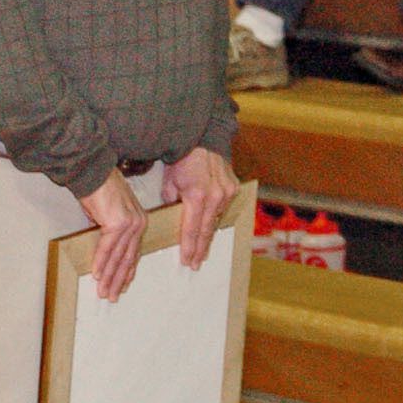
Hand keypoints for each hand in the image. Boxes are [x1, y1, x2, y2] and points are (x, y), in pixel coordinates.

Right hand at [79, 168, 148, 301]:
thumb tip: (103, 249)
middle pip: (127, 258)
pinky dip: (101, 261)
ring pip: (118, 256)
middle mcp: (138, 223)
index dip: (126, 271)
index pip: (133, 252)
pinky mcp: (118, 222)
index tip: (122, 286)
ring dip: (108, 276)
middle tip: (110, 296)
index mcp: (138, 221)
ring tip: (102, 292)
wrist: (93, 173)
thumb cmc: (98, 190)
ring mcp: (130, 223)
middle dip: (117, 279)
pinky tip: (96, 274)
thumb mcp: (106, 215)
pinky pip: (107, 247)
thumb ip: (108, 232)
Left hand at [160, 146, 238, 270]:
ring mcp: (227, 191)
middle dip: (200, 248)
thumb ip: (172, 201)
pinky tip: (211, 226)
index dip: (190, 247)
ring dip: (209, 234)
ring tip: (203, 250)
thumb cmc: (182, 159)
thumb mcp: (169, 181)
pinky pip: (223, 207)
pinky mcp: (233, 187)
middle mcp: (216, 196)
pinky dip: (216, 217)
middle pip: (207, 229)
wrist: (203, 139)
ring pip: (216, 219)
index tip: (187, 261)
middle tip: (196, 263)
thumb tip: (175, 213)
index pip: (193, 229)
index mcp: (198, 196)